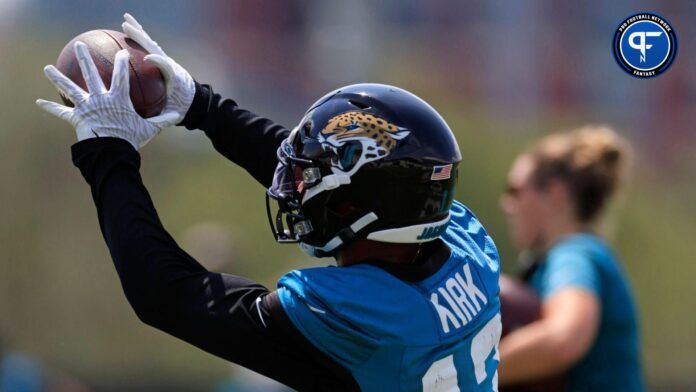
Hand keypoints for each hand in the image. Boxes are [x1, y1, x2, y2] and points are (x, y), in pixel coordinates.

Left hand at [36, 41, 178, 148]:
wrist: (112, 152)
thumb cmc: (131, 140)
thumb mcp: (149, 129)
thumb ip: (162, 120)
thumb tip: (177, 115)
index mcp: (117, 98)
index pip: (121, 76)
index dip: (122, 63)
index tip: (122, 52)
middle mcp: (99, 98)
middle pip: (91, 74)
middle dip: (84, 58)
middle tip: (79, 46)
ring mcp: (86, 107)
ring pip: (69, 89)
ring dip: (57, 78)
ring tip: (47, 68)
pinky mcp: (76, 119)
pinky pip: (61, 112)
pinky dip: (50, 107)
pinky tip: (39, 101)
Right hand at [122, 13, 194, 123]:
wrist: (194, 102)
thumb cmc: (183, 107)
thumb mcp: (175, 112)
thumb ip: (166, 112)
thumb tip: (153, 109)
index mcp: (174, 75)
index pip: (165, 64)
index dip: (158, 60)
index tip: (147, 58)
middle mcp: (169, 64)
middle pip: (153, 47)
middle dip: (140, 36)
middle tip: (126, 25)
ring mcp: (165, 62)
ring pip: (149, 45)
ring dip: (138, 33)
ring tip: (125, 22)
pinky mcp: (162, 64)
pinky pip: (148, 50)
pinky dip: (138, 41)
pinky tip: (125, 37)